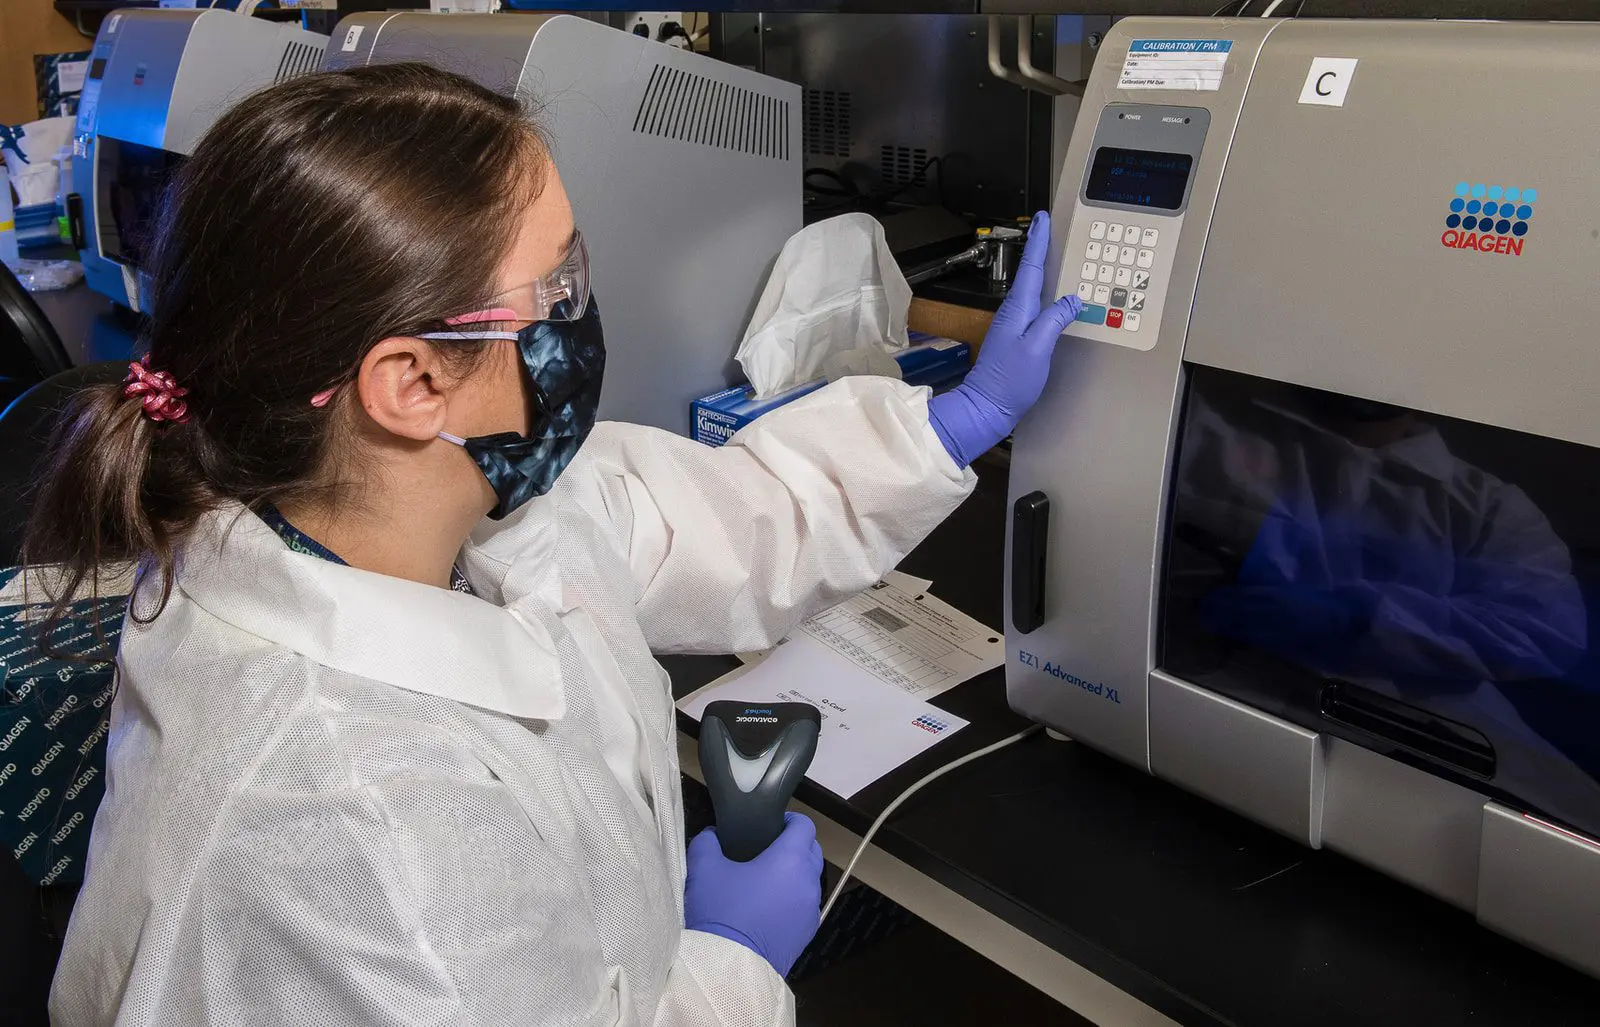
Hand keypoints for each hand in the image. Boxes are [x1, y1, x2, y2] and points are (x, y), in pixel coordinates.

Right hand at [684, 812, 823, 978]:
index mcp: (790, 859)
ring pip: (810, 879)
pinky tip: (769, 907)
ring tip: (766, 879)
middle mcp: (808, 881)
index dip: (790, 820)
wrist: (730, 966)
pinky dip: (793, 899)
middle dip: (794, 845)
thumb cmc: (721, 911)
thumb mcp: (704, 870)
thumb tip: (712, 835)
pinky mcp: (808, 933)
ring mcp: (811, 909)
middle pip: (812, 850)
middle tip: (766, 849)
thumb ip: (707, 842)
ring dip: (794, 873)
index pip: (805, 826)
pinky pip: (805, 905)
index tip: (772, 823)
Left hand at [927, 210, 1082, 466]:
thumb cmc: (1009, 382)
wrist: (985, 408)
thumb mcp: (1037, 349)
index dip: (1038, 242)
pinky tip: (1053, 295)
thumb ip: (1054, 321)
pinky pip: (1034, 306)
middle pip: (1031, 273)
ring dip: (1042, 268)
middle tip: (1050, 227)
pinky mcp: (1017, 338)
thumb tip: (1073, 300)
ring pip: (1032, 289)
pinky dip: (1045, 292)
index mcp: (1018, 309)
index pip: (1032, 268)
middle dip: (1040, 249)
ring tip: (1055, 253)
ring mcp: (1014, 325)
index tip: (1042, 218)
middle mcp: (1013, 312)